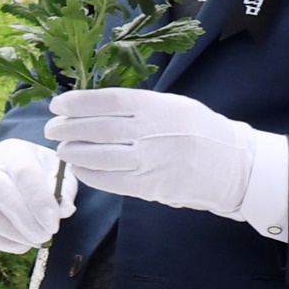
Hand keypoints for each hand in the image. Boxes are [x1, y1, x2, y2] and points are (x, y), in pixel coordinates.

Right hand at [0, 139, 63, 250]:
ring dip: (11, 233)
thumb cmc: (40, 172)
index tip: (53, 224)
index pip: (23, 172)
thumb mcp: (59, 175)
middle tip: (45, 236)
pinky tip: (19, 244)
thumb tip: (64, 210)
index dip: (38, 200)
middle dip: (24, 219)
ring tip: (34, 241)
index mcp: (14, 151)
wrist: (13, 169)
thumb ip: (64, 191)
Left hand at [48, 86, 265, 221]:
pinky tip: (79, 168)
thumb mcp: (174, 106)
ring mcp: (151, 161)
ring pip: (98, 156)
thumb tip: (90, 105)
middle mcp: (152, 132)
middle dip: (67, 128)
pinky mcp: (151, 186)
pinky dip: (88, 174)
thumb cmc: (199, 131)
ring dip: (73, 152)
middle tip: (52, 128)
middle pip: (96, 129)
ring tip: (62, 149)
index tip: (58, 104)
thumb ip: (137, 106)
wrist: (236, 166)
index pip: (108, 101)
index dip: (77, 103)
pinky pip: (109, 180)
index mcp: (158, 107)